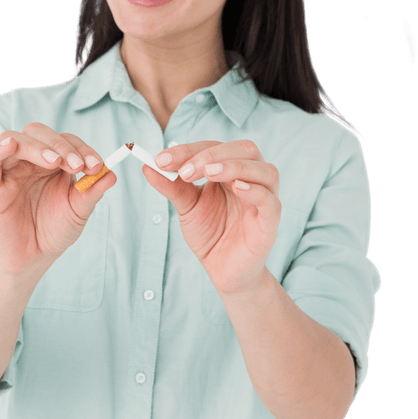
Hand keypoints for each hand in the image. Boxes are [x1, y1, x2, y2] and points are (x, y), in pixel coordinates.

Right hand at [0, 122, 115, 276]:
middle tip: (77, 165)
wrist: (32, 257)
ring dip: (38, 145)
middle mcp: (30, 160)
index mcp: (52, 162)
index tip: (96, 165)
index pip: (66, 141)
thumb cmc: (54, 231)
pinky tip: (10, 145)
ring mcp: (9, 169)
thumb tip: (111, 174)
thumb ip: (92, 192)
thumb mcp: (78, 211)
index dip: (82, 148)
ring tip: (55, 161)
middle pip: (40, 133)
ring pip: (18, 140)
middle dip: (61, 145)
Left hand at [141, 140, 280, 294]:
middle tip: (185, 170)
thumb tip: (147, 166)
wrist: (223, 271)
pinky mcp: (270, 222)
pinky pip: (270, 201)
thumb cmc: (210, 234)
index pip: (214, 148)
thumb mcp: (186, 207)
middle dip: (212, 155)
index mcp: (231, 170)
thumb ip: (171, 186)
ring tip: (209, 173)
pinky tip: (237, 188)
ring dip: (235, 166)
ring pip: (264, 170)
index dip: (188, 150)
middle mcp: (252, 179)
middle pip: (243, 150)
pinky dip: (255, 191)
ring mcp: (265, 198)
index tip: (161, 160)